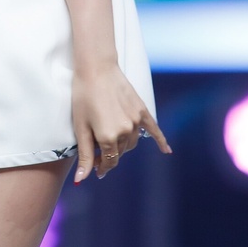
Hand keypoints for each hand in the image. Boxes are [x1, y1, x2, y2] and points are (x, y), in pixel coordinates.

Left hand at [71, 63, 170, 183]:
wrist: (96, 68)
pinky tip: (167, 151)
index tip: (96, 169)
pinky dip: (160, 140)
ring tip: (110, 141)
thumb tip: (81, 178)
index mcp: (109, 138)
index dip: (101, 167)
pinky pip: (154, 129)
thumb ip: (85, 154)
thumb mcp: (80, 126)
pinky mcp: (142, 110)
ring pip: (132, 142)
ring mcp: (136, 121)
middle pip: (120, 152)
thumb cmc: (83, 96)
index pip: (109, 162)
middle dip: (109, 155)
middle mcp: (126, 132)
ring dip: (122, 146)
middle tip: (96, 152)